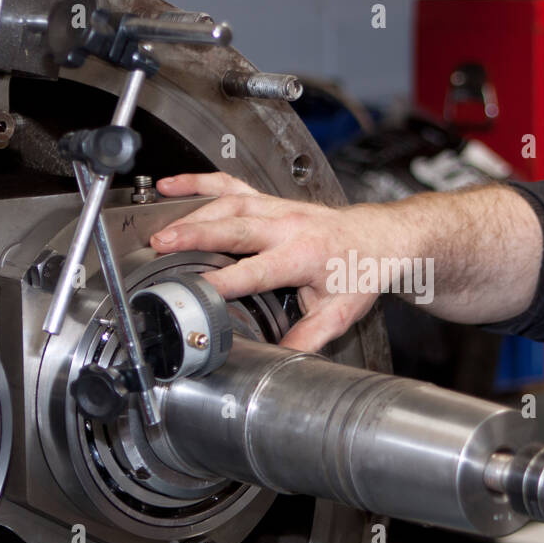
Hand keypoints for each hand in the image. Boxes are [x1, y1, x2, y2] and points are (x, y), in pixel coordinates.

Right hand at [149, 173, 383, 352]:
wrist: (382, 237)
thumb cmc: (362, 270)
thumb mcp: (341, 313)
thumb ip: (308, 338)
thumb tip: (279, 360)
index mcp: (304, 255)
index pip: (257, 270)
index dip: (225, 281)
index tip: (196, 292)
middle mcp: (289, 226)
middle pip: (236, 227)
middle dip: (197, 235)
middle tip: (162, 245)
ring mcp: (278, 207)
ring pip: (229, 203)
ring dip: (193, 214)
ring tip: (161, 230)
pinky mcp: (270, 199)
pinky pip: (231, 183)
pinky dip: (199, 182)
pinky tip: (171, 185)